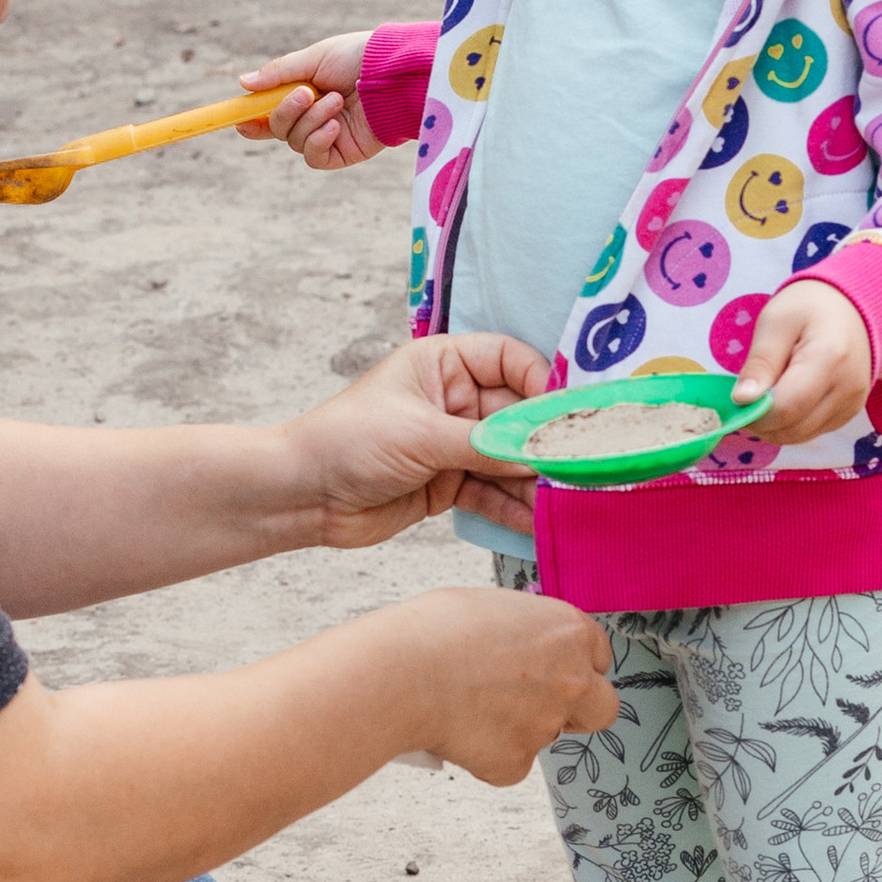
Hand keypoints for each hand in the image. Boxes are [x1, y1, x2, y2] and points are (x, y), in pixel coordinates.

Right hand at [235, 33, 389, 168]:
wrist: (395, 74)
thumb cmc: (359, 58)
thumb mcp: (314, 58)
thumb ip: (279, 73)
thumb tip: (243, 83)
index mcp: (303, 93)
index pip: (270, 113)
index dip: (251, 120)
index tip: (239, 119)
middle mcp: (313, 116)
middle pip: (278, 129)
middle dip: (285, 112)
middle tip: (305, 93)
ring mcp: (328, 136)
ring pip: (296, 142)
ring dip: (311, 120)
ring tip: (336, 100)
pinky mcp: (343, 152)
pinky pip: (315, 157)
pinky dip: (318, 141)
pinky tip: (335, 125)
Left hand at [285, 331, 552, 548]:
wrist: (301, 495)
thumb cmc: (347, 442)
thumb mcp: (420, 435)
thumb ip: (485, 444)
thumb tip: (542, 452)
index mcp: (442, 364)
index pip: (510, 360)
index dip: (542, 383)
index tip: (567, 414)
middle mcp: (453, 399)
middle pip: (519, 414)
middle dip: (546, 441)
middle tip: (580, 466)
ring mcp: (453, 443)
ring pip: (510, 458)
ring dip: (536, 480)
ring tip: (568, 500)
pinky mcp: (449, 483)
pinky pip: (494, 492)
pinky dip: (515, 507)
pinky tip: (539, 521)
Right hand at [389, 585, 618, 783]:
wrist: (401, 672)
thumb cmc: (434, 630)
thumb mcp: (494, 609)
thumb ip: (526, 633)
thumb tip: (521, 648)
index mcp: (571, 632)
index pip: (599, 657)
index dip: (573, 664)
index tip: (549, 668)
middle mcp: (572, 680)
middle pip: (603, 709)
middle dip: (579, 711)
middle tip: (538, 706)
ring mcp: (547, 725)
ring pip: (544, 736)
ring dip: (516, 729)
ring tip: (467, 707)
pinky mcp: (516, 762)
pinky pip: (509, 765)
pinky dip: (486, 756)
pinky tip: (455, 731)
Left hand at [736, 279, 874, 442]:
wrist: (851, 308)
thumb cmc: (810, 307)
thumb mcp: (776, 322)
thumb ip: (760, 362)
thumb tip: (742, 400)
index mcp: (829, 358)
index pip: (786, 408)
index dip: (754, 412)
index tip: (738, 397)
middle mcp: (847, 389)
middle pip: (793, 429)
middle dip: (761, 422)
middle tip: (747, 396)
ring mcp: (852, 405)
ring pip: (799, 436)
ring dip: (774, 426)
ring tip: (766, 394)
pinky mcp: (848, 414)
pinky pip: (810, 432)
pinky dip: (790, 424)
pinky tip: (786, 398)